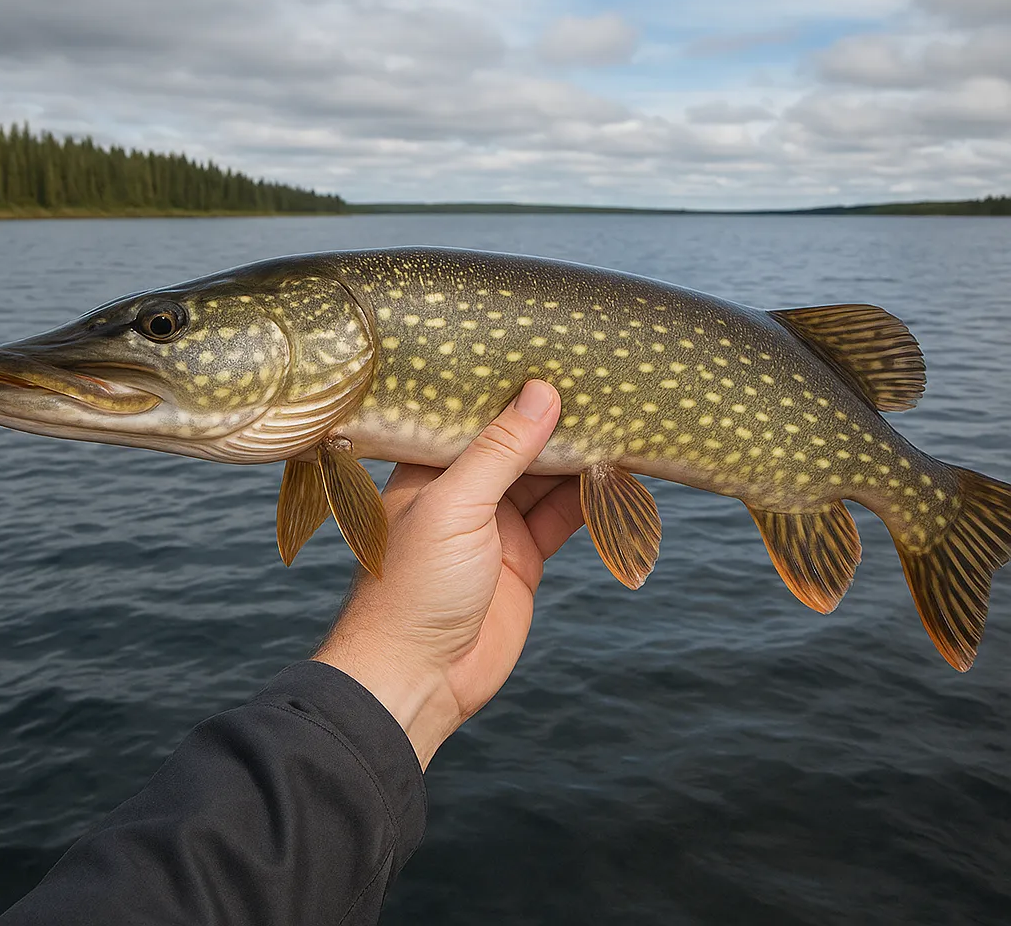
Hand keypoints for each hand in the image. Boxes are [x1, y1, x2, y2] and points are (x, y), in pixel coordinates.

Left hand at [313, 380, 583, 768]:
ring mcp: (495, 524)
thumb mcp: (455, 507)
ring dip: (580, 456)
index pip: (479, 414)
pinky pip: (562, 517)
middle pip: (519, 443)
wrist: (417, 679)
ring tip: (620, 418)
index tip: (556, 355)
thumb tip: (543, 392)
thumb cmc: (414, 587)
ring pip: (546, 478)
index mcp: (432, 468)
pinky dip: (590, 498)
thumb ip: (500, 451)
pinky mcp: (523, 558)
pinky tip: (618, 471)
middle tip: (604, 385)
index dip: (515, 388)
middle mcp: (463, 490)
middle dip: (557, 419)